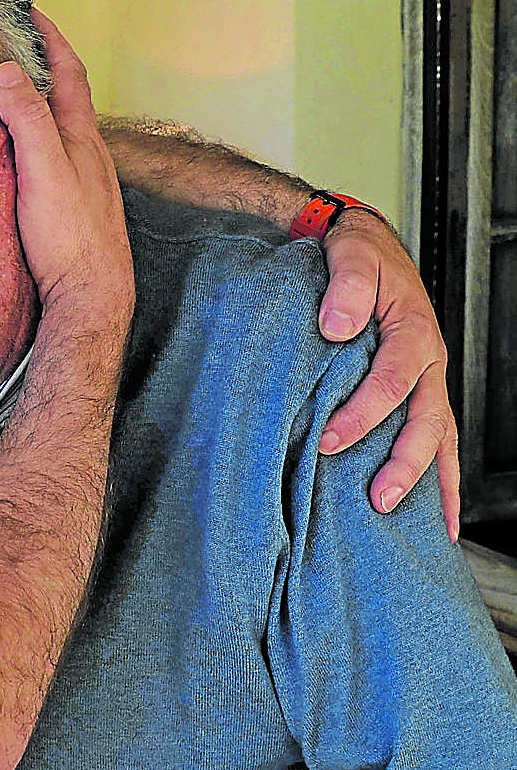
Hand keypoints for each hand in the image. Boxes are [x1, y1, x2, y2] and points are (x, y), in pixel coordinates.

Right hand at [0, 10, 133, 337]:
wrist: (92, 300)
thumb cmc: (71, 239)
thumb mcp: (45, 172)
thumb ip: (28, 121)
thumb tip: (9, 69)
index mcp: (81, 137)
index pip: (68, 71)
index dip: (50, 37)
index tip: (30, 9)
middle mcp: (88, 152)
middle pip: (67, 94)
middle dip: (43, 62)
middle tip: (14, 41)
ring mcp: (84, 179)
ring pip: (61, 126)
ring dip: (40, 101)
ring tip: (10, 89)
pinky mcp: (74, 203)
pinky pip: (54, 154)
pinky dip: (37, 135)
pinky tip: (21, 151)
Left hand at [315, 210, 458, 540]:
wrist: (365, 244)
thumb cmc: (357, 253)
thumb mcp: (350, 255)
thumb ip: (346, 287)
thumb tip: (337, 328)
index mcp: (413, 331)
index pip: (393, 381)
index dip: (364, 414)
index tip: (329, 440)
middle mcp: (429, 360)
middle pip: (426, 421)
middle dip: (405, 464)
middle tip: (378, 498)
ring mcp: (428, 377)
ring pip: (439, 436)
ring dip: (429, 480)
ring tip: (420, 525)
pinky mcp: (417, 388)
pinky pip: (436, 435)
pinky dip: (441, 475)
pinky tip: (440, 514)